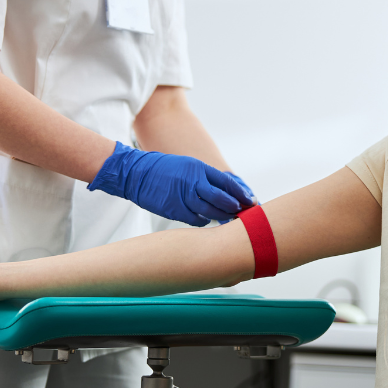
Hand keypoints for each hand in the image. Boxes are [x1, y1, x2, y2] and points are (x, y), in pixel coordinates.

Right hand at [88, 142, 254, 226]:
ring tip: (230, 219)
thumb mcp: (188, 166)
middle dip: (236, 207)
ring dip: (222, 217)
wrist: (136, 174)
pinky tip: (206, 221)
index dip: (241, 193)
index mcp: (198, 169)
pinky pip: (196, 220)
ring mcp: (183, 197)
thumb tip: (227, 191)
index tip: (251, 200)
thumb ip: (206, 178)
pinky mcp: (174, 210)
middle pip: (222, 199)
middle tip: (243, 213)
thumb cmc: (165, 170)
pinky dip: (203, 222)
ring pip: (211, 212)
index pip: (227, 182)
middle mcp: (193, 182)